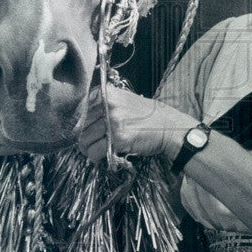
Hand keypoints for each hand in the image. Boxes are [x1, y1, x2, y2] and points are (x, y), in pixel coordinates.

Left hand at [77, 88, 192, 164]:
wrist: (168, 127)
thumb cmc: (148, 115)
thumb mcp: (126, 100)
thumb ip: (105, 105)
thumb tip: (83, 121)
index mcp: (108, 94)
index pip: (82, 108)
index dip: (82, 122)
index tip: (87, 129)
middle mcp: (109, 105)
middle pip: (82, 125)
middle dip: (84, 137)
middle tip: (91, 144)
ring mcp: (113, 122)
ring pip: (85, 140)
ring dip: (88, 149)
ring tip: (95, 151)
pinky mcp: (118, 139)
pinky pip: (95, 151)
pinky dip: (95, 157)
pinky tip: (101, 157)